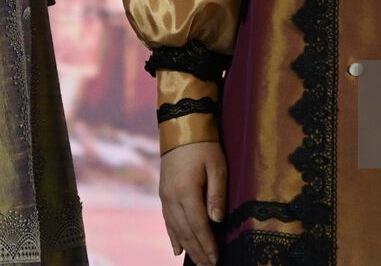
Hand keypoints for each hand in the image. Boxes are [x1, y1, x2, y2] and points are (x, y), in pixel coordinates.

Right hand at [160, 141, 226, 265]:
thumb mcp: (217, 166)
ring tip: (197, 262)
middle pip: (186, 232)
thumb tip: (217, 221)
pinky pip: (167, 221)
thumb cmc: (204, 145)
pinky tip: (176, 249)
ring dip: (187, 247)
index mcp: (186, 192)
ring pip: (175, 229)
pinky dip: (172, 236)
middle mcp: (172, 198)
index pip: (199, 225)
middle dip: (198, 251)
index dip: (207, 244)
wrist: (180, 127)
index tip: (216, 259)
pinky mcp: (163, 194)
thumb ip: (217, 194)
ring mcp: (165, 197)